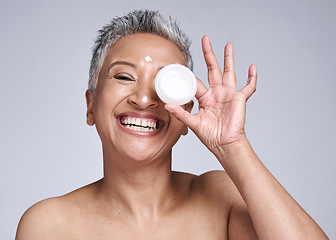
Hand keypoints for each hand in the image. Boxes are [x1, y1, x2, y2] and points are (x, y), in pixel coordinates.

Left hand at [165, 36, 256, 156]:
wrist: (225, 144)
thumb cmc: (210, 136)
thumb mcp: (192, 123)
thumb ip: (181, 113)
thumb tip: (166, 106)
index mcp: (205, 98)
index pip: (196, 81)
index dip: (188, 73)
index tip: (180, 64)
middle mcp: (216, 93)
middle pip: (212, 69)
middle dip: (209, 54)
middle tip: (205, 40)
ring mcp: (228, 94)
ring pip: (229, 72)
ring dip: (228, 58)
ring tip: (228, 45)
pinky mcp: (239, 98)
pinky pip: (248, 86)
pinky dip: (252, 77)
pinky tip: (252, 66)